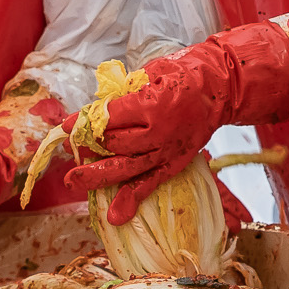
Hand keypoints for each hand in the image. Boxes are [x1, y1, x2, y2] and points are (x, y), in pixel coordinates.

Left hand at [64, 24, 288, 221]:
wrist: (223, 87)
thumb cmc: (185, 73)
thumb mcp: (151, 72)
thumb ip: (125, 94)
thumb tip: (98, 112)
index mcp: (151, 106)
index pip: (108, 118)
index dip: (83, 122)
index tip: (65, 126)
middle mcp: (158, 133)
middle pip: (114, 145)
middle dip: (88, 146)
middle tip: (68, 148)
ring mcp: (167, 152)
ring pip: (127, 168)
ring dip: (98, 176)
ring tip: (74, 181)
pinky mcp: (175, 163)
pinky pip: (151, 183)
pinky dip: (133, 198)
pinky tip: (116, 216)